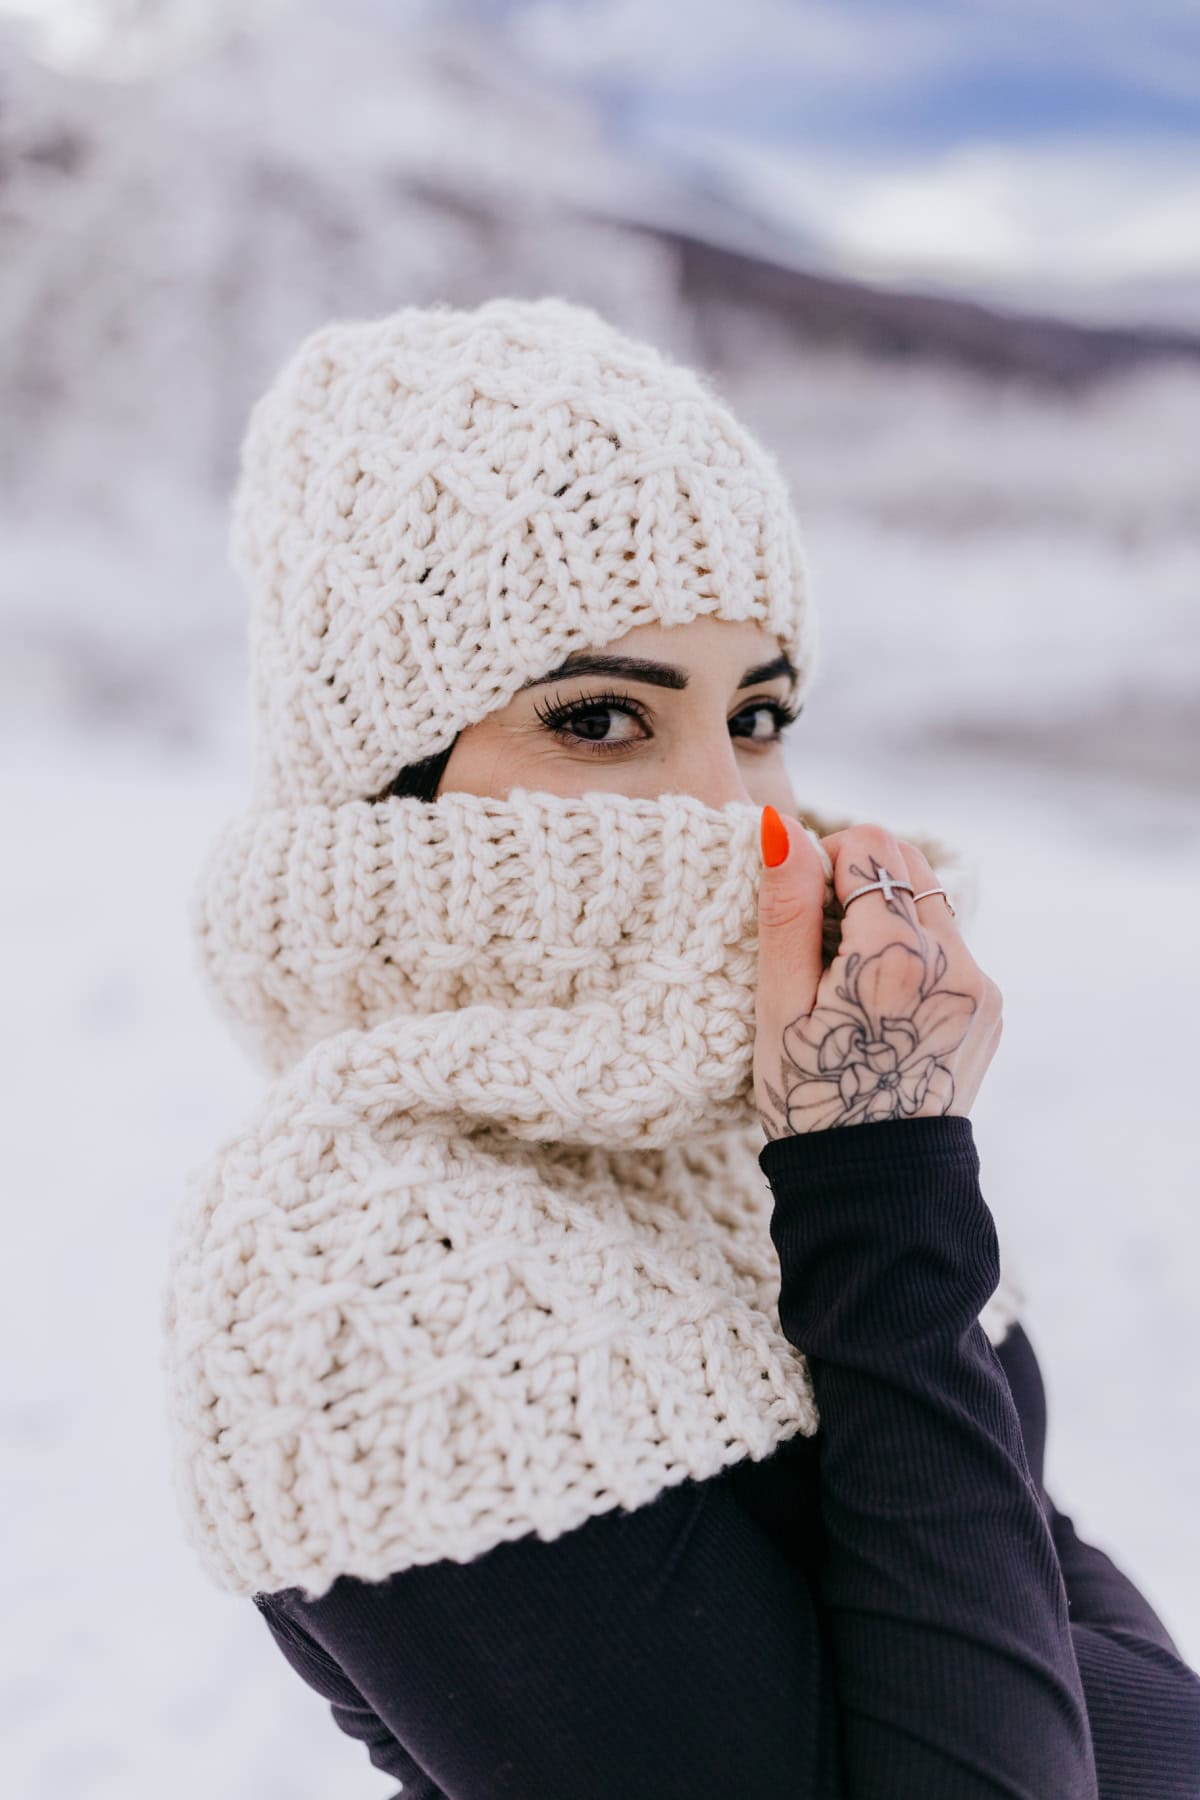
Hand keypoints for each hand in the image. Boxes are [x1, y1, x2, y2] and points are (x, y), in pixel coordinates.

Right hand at [753, 810, 1002, 1137]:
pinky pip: (950, 947)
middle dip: (859, 879)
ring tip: (848, 978)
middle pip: (908, 864)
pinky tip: (881, 1006)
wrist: (877, 1190)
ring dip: (887, 914)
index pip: (868, 847)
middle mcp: (954, 962)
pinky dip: (913, 952)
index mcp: (896, 958)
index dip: (823, 862)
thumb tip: (784, 829)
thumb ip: (787, 911)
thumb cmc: (811, 1103)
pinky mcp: (990, 1007)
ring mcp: (981, 986)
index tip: (800, 913)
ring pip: (931, 902)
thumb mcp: (779, 1006)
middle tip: (819, 938)